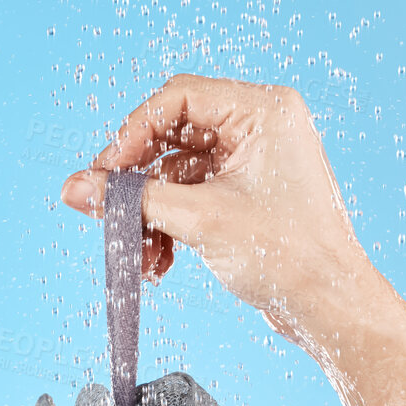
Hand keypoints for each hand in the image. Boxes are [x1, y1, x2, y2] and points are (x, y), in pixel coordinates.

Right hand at [59, 74, 375, 348]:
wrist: (329, 307)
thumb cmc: (290, 256)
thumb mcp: (200, 220)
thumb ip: (133, 200)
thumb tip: (76, 188)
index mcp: (264, 111)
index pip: (178, 98)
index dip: (132, 133)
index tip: (105, 173)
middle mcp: (261, 126)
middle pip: (173, 135)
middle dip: (138, 181)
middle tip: (107, 210)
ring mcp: (254, 161)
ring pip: (177, 172)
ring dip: (150, 212)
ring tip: (135, 251)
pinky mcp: (247, 194)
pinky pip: (192, 195)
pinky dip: (169, 224)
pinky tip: (157, 261)